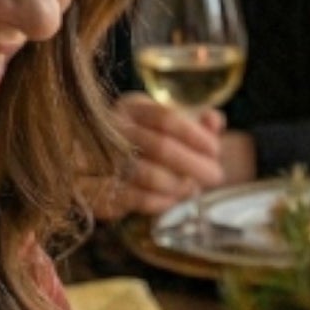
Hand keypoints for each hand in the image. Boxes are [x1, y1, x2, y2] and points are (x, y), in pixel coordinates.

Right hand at [85, 93, 227, 222]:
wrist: (101, 168)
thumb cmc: (148, 144)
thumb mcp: (172, 128)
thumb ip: (198, 124)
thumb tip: (215, 120)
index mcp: (131, 108)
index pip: (166, 118)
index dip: (195, 135)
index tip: (215, 150)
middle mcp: (109, 129)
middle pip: (161, 146)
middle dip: (194, 164)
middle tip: (216, 176)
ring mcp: (96, 159)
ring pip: (148, 174)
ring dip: (178, 185)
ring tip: (192, 188)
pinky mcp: (93, 190)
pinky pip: (135, 199)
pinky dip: (160, 201)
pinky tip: (172, 199)